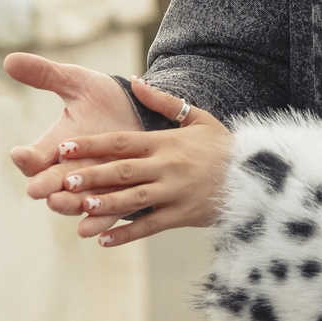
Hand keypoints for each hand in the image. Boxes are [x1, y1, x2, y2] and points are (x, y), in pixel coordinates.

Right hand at [5, 53, 139, 217]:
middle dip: (44, 185)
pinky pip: (106, 212)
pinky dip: (98, 219)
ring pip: (76, 202)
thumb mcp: (77, 83)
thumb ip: (45, 75)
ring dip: (67, 204)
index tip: (20, 154)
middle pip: (51, 184)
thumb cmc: (105, 99)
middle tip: (37, 188)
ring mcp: (94, 185)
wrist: (144, 114)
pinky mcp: (117, 197)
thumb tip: (9, 59)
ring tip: (60, 202)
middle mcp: (71, 170)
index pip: (34, 156)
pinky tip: (93, 227)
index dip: (26, 156)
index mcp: (57, 145)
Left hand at [20, 79, 233, 248]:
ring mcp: (174, 192)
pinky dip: (126, 234)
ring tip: (79, 208)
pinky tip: (102, 239)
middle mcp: (167, 166)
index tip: (64, 148)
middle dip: (92, 176)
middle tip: (63, 181)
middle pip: (123, 171)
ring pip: (133, 199)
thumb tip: (134, 81)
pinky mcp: (183, 215)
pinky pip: (150, 226)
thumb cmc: (222, 145)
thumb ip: (164, 102)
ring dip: (105, 204)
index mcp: (166, 142)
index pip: (121, 141)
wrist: (258, 175)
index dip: (92, 145)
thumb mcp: (197, 118)